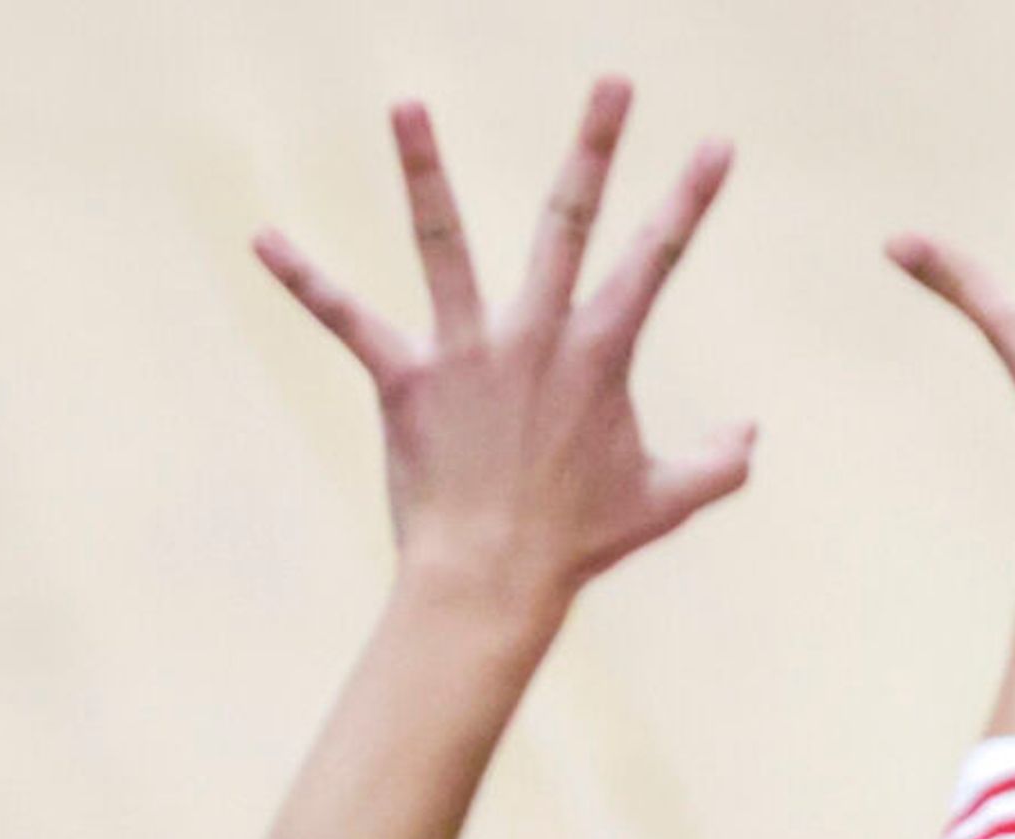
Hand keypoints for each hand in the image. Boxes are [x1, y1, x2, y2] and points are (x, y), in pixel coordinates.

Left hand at [256, 79, 752, 632]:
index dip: (692, 200)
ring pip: (444, 243)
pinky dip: (304, 279)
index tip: (718, 143)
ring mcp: (469, 353)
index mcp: (600, 355)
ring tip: (406, 102)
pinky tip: (261, 238)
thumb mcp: (665, 502)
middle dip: (596, 147)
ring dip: (424, 169)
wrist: (495, 583)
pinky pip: (348, 318)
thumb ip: (719, 464)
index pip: (658, 260)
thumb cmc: (579, 545)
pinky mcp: (406, 379)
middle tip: (614, 79)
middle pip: (570, 222)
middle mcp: (537, 337)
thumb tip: (753, 433)